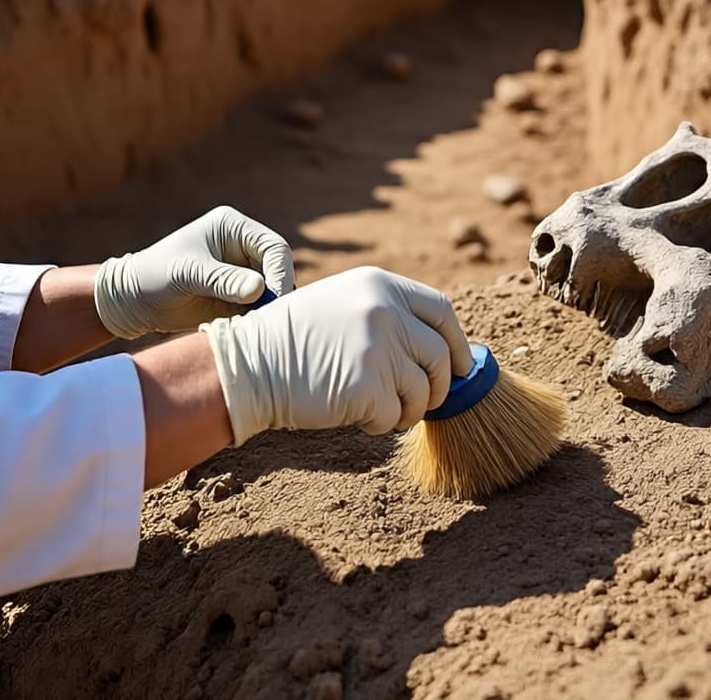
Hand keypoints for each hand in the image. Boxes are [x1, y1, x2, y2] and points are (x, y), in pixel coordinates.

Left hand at [94, 206, 294, 337]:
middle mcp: (242, 247)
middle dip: (277, 292)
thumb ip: (224, 280)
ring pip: (271, 290)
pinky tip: (246, 329)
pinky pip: (258, 307)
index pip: (273, 247)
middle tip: (269, 316)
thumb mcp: (190, 274)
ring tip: (255, 324)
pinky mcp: (236, 296)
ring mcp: (240, 272)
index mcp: (233, 228)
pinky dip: (257, 318)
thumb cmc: (156, 275)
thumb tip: (260, 289)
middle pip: (278, 269)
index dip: (279, 272)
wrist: (134, 300)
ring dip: (268, 307)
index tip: (272, 297)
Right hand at [199, 266, 471, 444]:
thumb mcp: (344, 303)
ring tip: (376, 408)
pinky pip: (394, 417)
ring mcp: (377, 348)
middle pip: (440, 356)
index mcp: (380, 284)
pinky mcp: (367, 387)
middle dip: (438, 386)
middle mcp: (384, 310)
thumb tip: (442, 351)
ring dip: (407, 410)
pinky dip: (380, 424)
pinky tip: (353, 414)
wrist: (250, 364)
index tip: (460, 366)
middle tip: (420, 401)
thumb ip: (389, 314)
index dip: (457, 343)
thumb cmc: (295, 340)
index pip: (441, 311)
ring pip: (423, 392)